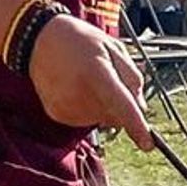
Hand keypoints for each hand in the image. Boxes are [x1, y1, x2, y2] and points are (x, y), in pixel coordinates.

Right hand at [28, 13, 151, 147]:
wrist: (39, 40)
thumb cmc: (80, 41)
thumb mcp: (114, 48)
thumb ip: (132, 77)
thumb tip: (141, 107)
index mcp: (97, 73)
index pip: (122, 106)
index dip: (137, 127)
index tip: (147, 144)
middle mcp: (79, 94)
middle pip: (115, 117)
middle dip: (120, 105)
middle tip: (108, 80)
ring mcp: (66, 107)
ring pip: (101, 120)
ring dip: (103, 106)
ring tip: (87, 80)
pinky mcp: (58, 115)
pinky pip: (85, 121)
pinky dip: (88, 109)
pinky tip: (76, 89)